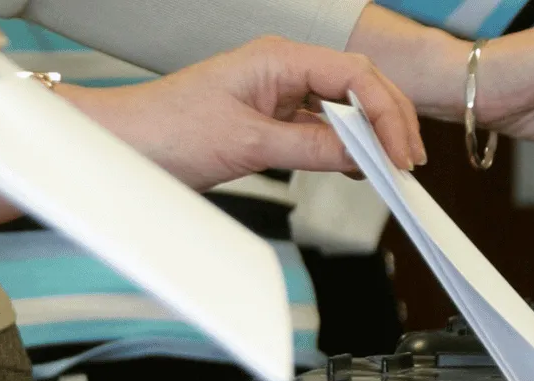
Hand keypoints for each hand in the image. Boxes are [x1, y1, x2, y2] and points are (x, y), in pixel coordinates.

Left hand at [81, 36, 424, 188]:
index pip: (356, 76)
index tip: (401, 154)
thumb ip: (311, 149)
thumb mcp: (248, 144)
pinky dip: (347, 150)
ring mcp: (280, 94)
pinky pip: (324, 131)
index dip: (388, 115)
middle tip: (411, 163)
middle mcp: (285, 70)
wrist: (123, 147)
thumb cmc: (166, 130)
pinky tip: (360, 168)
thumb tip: (363, 157)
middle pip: (360, 87)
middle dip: (391, 123)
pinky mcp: (274, 120)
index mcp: (280, 58)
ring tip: (394, 168)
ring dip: (372, 137)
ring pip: (346, 109)